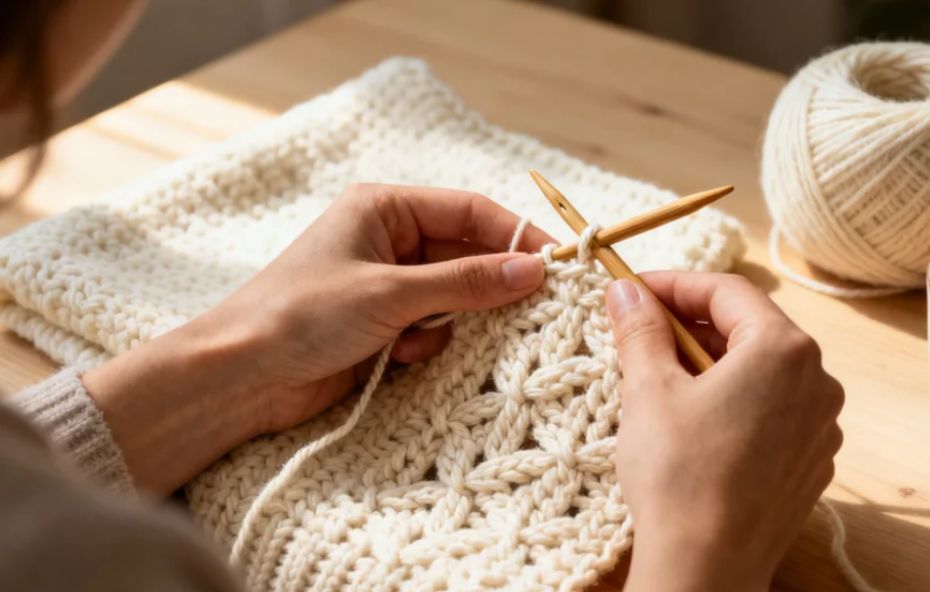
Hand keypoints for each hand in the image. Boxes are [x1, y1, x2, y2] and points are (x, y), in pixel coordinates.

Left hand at [83, 184, 551, 492]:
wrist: (242, 375)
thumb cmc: (301, 314)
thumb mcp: (390, 293)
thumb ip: (465, 282)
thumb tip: (533, 271)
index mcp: (384, 209)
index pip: (469, 211)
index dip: (516, 235)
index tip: (557, 264)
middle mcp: (389, 240)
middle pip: (465, 254)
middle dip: (488, 283)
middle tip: (528, 309)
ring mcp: (386, 285)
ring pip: (453, 296)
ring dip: (451, 320)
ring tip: (421, 338)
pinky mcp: (383, 325)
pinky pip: (432, 328)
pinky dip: (427, 344)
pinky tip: (397, 357)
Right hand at [606, 272, 843, 591]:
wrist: (706, 565)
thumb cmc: (678, 473)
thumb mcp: (648, 388)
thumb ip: (639, 329)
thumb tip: (624, 290)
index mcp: (782, 350)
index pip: (725, 291)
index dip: (673, 284)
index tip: (632, 290)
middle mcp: (816, 382)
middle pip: (746, 328)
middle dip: (688, 325)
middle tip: (637, 333)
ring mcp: (819, 426)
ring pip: (758, 370)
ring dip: (708, 363)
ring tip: (657, 377)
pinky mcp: (808, 461)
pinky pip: (769, 409)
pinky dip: (731, 399)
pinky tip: (691, 420)